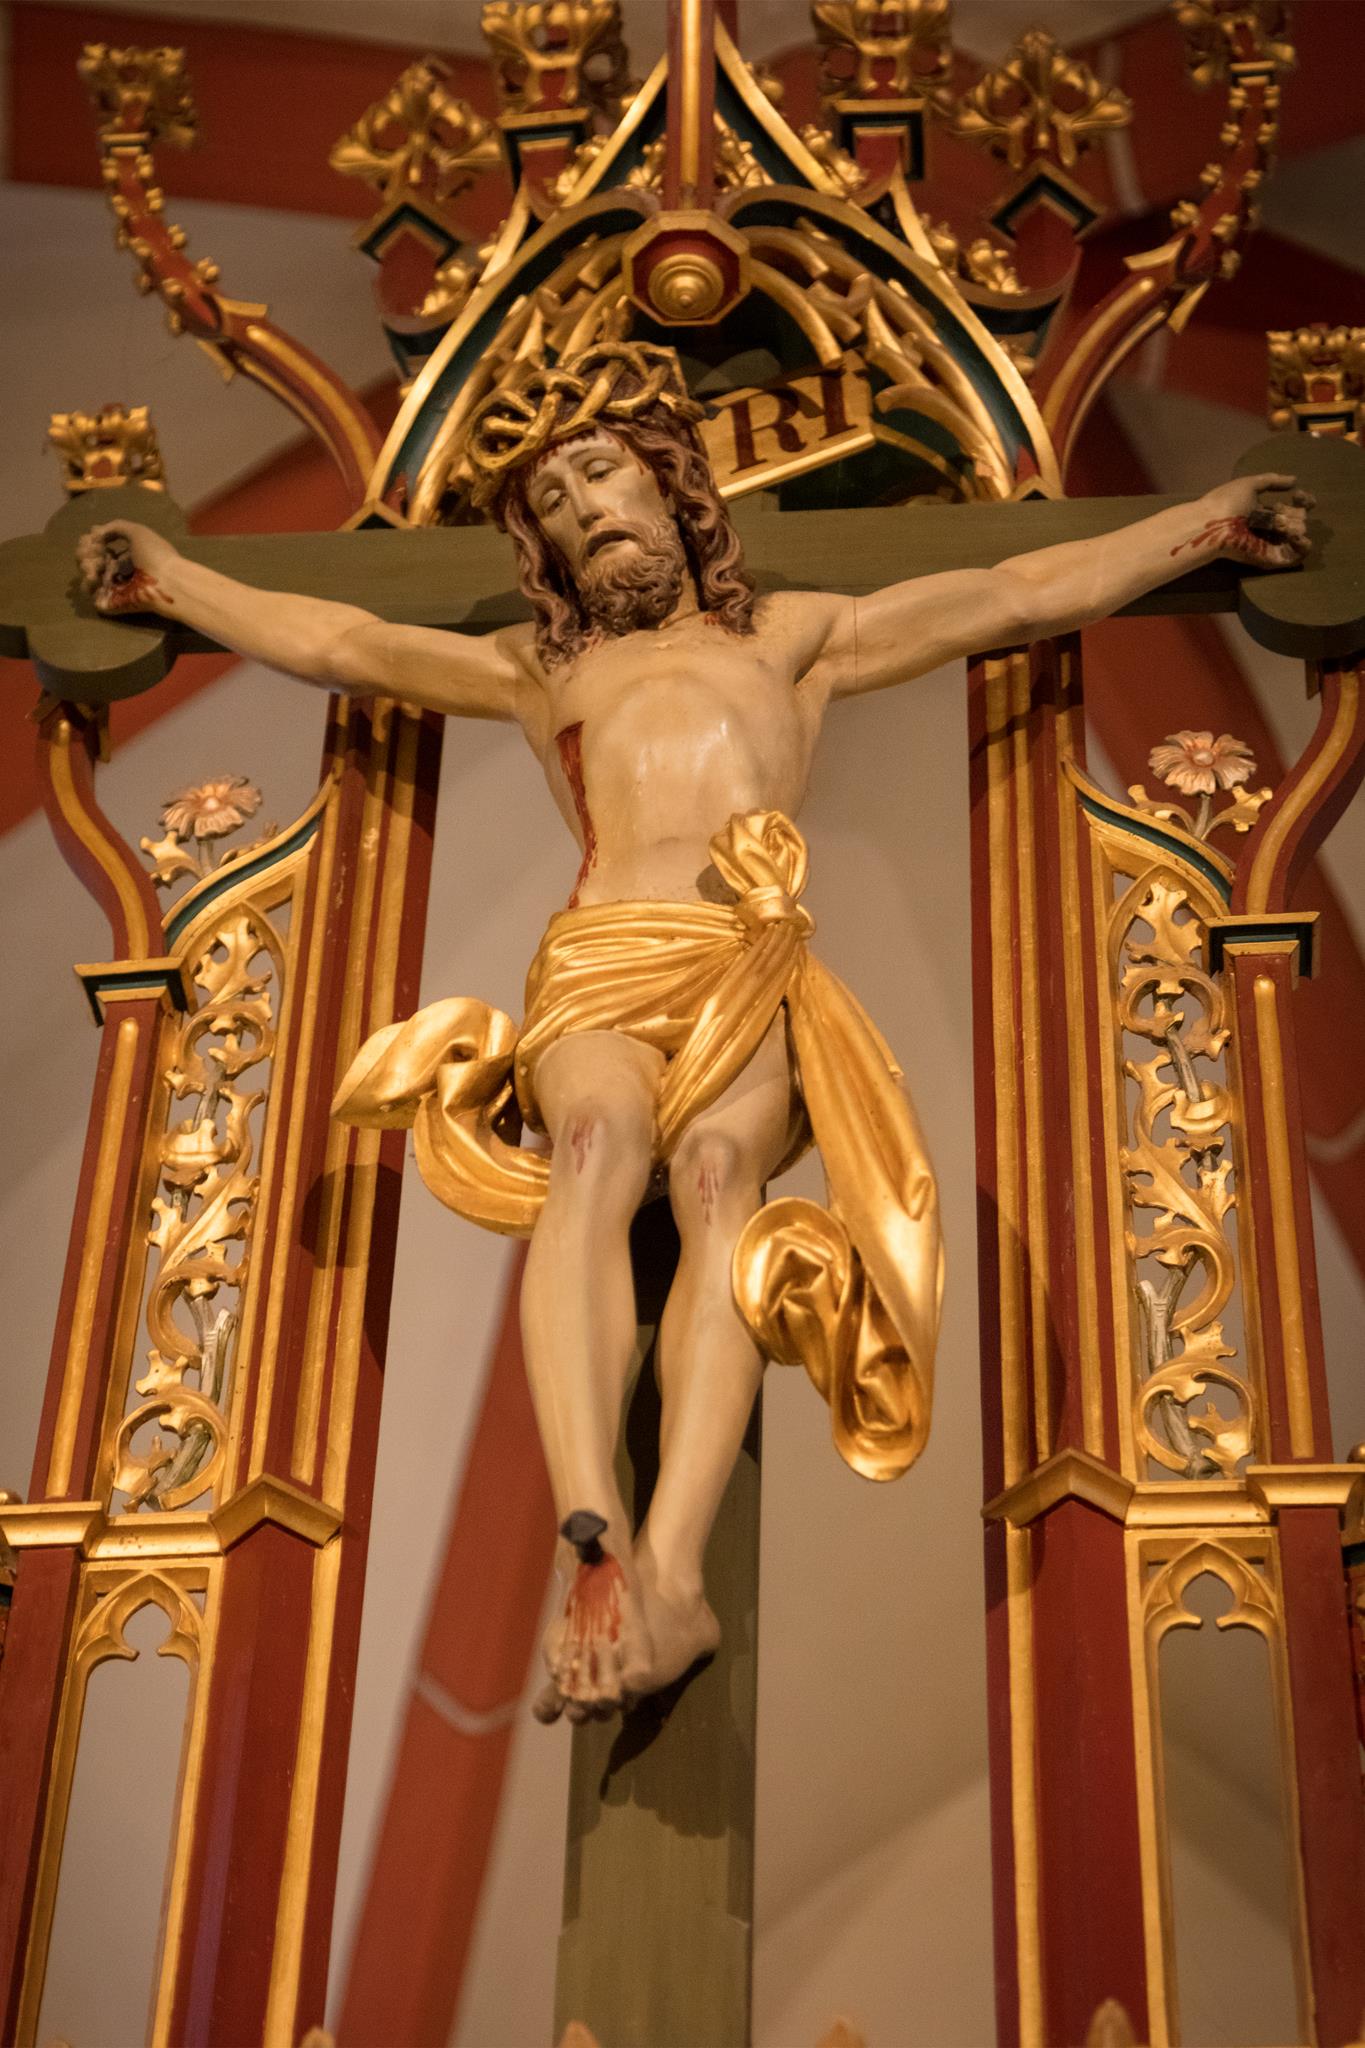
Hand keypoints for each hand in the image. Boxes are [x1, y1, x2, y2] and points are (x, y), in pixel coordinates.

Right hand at [75, 520, 180, 614]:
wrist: (166, 581)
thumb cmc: (155, 555)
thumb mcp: (138, 532)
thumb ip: (117, 527)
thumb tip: (96, 532)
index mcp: (125, 556)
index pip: (98, 547)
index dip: (90, 540)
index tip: (94, 537)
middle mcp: (118, 571)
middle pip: (88, 559)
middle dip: (84, 551)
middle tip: (95, 552)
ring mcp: (113, 587)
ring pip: (86, 575)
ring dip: (84, 565)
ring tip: (95, 565)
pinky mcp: (109, 601)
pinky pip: (89, 593)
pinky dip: (87, 582)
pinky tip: (94, 575)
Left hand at [1189, 472, 1313, 570]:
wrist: (1213, 524)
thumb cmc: (1226, 502)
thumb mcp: (1250, 484)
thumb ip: (1272, 481)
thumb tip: (1294, 480)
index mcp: (1264, 513)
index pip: (1294, 508)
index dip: (1303, 500)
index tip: (1298, 494)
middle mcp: (1269, 529)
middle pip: (1298, 520)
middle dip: (1294, 512)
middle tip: (1277, 511)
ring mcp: (1271, 545)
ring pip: (1300, 535)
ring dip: (1296, 525)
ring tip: (1280, 522)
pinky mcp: (1272, 559)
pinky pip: (1297, 556)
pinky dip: (1303, 545)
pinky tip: (1294, 535)